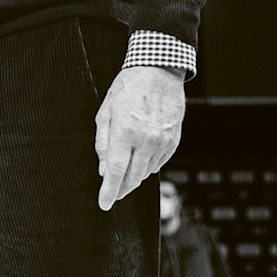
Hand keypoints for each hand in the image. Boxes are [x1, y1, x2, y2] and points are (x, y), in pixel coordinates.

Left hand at [94, 64, 184, 211]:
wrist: (158, 72)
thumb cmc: (127, 89)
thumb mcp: (105, 112)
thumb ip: (103, 143)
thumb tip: (103, 170)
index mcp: (125, 132)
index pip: (116, 171)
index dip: (109, 191)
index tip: (104, 204)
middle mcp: (146, 140)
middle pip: (133, 177)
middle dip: (121, 189)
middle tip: (112, 194)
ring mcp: (163, 142)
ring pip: (146, 173)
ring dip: (134, 177)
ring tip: (125, 173)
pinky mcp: (174, 141)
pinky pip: (159, 163)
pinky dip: (148, 166)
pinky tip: (140, 159)